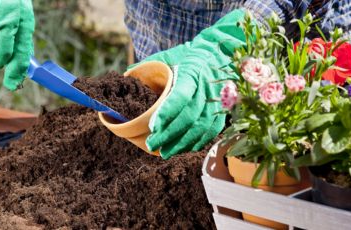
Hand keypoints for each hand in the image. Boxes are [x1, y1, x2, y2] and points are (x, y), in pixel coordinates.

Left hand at [134, 9, 247, 158]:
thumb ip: (151, 64)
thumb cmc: (191, 55)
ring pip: (201, 127)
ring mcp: (217, 100)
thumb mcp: (171, 54)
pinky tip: (185, 148)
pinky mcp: (223, 110)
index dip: (167, 113)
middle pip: (189, 116)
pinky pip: (212, 130)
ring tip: (165, 151)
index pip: (180, 96)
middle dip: (169, 134)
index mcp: (192, 73)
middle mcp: (206, 88)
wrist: (221, 53)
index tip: (153, 127)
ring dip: (183, 142)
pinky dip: (198, 142)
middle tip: (152, 144)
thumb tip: (128, 73)